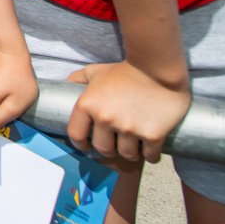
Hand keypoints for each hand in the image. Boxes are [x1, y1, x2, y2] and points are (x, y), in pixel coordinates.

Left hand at [65, 60, 189, 162]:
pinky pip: (150, 156)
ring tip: (134, 145)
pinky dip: (151, 155)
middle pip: (103, 148)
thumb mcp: (96, 71)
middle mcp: (105, 119)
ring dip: (130, 152)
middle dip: (109, 149)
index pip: (76, 135)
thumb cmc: (126, 70)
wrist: (158, 67)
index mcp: (88, 105)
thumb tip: (66, 84)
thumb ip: (79, 78)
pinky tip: (150, 149)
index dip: (81, 143)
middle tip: (116, 143)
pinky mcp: (152, 135)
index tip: (88, 145)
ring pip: (126, 154)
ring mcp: (129, 128)